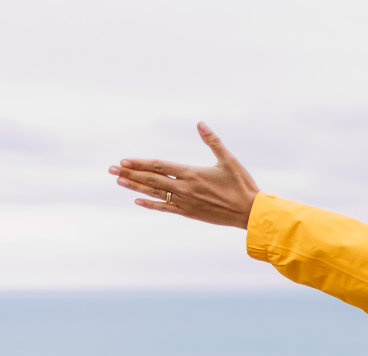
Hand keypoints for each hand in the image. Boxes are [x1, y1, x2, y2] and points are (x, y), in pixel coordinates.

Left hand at [108, 122, 259, 228]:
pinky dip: (151, 204)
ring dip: (135, 186)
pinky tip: (137, 200)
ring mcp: (186, 202)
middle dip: (130, 173)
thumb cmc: (242, 185)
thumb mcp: (228, 160)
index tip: (123, 160)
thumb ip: (213, 141)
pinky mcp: (190, 213)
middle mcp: (185, 188)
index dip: (139, 163)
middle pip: (151, 179)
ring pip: (155, 193)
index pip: (159, 166)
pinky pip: (166, 208)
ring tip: (118, 180)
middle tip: (110, 169)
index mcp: (192, 173)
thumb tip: (200, 123)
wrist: (250, 213)